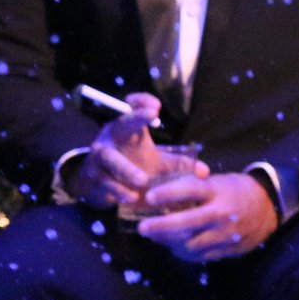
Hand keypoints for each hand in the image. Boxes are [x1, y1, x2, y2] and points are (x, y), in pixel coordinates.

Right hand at [61, 91, 169, 208]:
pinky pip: (105, 182)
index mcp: (126, 129)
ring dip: (127, 169)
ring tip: (143, 180)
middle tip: (153, 113)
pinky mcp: (93, 176)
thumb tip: (205, 171)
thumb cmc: (131, 166)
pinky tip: (130, 198)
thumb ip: (178, 165)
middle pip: (122, 122)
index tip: (157, 105)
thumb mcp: (156, 163)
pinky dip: (118, 190)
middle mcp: (111, 136)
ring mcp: (99, 156)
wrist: (98, 185)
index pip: (133, 107)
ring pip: (111, 158)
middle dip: (136, 117)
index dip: (143, 101)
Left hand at [134, 171, 278, 262]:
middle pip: (185, 224)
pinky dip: (185, 253)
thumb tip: (162, 195)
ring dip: (169, 243)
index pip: (189, 190)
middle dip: (160, 228)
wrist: (269, 207)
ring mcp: (225, 234)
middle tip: (142, 229)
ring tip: (157, 238)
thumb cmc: (236, 190)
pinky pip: (201, 256)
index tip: (149, 198)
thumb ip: (194, 188)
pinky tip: (175, 247)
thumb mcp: (218, 181)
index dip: (167, 194)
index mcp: (217, 190)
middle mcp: (220, 213)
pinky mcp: (228, 250)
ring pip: (190, 245)